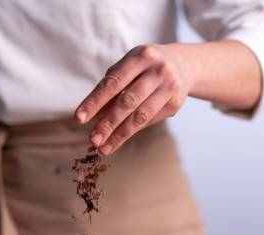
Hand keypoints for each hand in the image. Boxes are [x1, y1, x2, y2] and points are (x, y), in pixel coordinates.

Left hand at [74, 44, 193, 154]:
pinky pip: (150, 120)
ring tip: (104, 148)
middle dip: (108, 123)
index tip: (79, 118)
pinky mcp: (175, 103)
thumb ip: (110, 89)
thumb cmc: (145, 67)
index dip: (94, 102)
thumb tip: (91, 116)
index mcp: (140, 57)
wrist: (184, 65)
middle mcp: (157, 70)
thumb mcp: (128, 69)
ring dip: (120, 134)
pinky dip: (132, 130)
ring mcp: (169, 87)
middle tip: (92, 139)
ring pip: (141, 115)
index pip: (113, 83)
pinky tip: (118, 140)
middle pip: (128, 101)